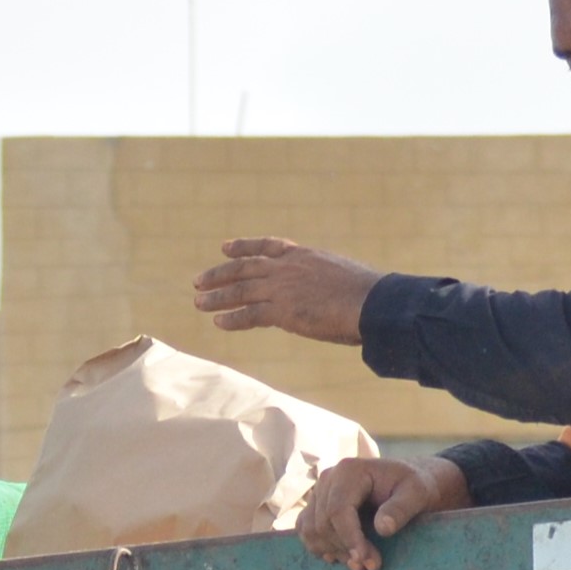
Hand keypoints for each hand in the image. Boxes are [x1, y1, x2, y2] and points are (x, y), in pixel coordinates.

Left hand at [193, 235, 382, 344]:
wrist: (372, 303)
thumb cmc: (367, 294)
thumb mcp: (342, 275)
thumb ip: (325, 280)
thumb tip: (329, 291)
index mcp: (304, 255)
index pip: (267, 246)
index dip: (243, 246)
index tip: (224, 248)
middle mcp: (288, 267)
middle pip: (245, 267)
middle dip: (219, 273)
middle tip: (198, 280)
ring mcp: (283, 288)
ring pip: (241, 290)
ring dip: (217, 297)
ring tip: (198, 303)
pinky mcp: (283, 311)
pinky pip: (250, 315)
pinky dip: (232, 319)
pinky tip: (218, 322)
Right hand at [295, 454, 466, 569]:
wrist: (405, 484)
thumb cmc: (412, 487)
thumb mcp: (416, 494)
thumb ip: (401, 508)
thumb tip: (382, 528)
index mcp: (349, 471)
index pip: (337, 510)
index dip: (349, 539)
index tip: (367, 561)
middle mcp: (327, 479)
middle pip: (323, 524)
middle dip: (346, 549)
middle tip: (372, 565)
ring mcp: (318, 494)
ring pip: (312, 531)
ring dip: (334, 552)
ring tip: (361, 563)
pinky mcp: (315, 508)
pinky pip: (307, 532)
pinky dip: (322, 548)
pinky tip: (345, 556)